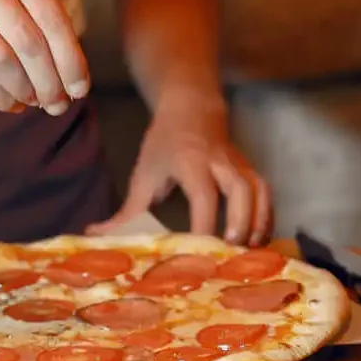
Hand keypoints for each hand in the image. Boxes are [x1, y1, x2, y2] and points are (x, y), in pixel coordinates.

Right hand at [0, 0, 89, 113]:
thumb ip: (40, 22)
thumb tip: (73, 80)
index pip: (53, 20)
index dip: (71, 61)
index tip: (81, 89)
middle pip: (30, 44)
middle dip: (50, 82)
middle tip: (58, 105)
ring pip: (2, 62)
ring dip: (24, 90)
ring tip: (32, 102)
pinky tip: (10, 103)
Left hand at [89, 97, 271, 244]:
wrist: (192, 106)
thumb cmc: (164, 143)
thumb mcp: (143, 173)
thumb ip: (125, 211)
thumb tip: (94, 235)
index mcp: (190, 162)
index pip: (202, 194)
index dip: (204, 223)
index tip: (201, 251)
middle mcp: (219, 162)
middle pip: (240, 188)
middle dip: (240, 220)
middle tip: (233, 252)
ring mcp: (239, 164)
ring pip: (258, 190)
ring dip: (258, 222)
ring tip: (251, 254)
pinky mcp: (250, 169)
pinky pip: (266, 192)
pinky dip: (266, 217)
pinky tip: (260, 242)